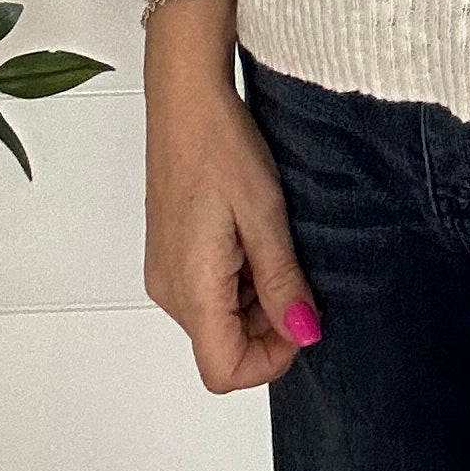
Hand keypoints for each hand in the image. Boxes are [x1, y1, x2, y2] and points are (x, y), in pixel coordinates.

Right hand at [143, 0, 322, 391]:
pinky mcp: (170, 254)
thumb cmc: (221, 145)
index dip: (271, 358)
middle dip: (268, 322)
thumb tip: (303, 333)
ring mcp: (166, 272)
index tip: (301, 316)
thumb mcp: (266, 216)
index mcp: (191, 288)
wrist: (186, 99)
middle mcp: (169, 290)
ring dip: (255, 296)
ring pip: (218, 319)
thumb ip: (283, 283)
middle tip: (293, 264)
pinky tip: (253, 231)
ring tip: (272, 238)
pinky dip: (238, 277)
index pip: (224, 371)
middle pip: (223, 346)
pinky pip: (208, 291)